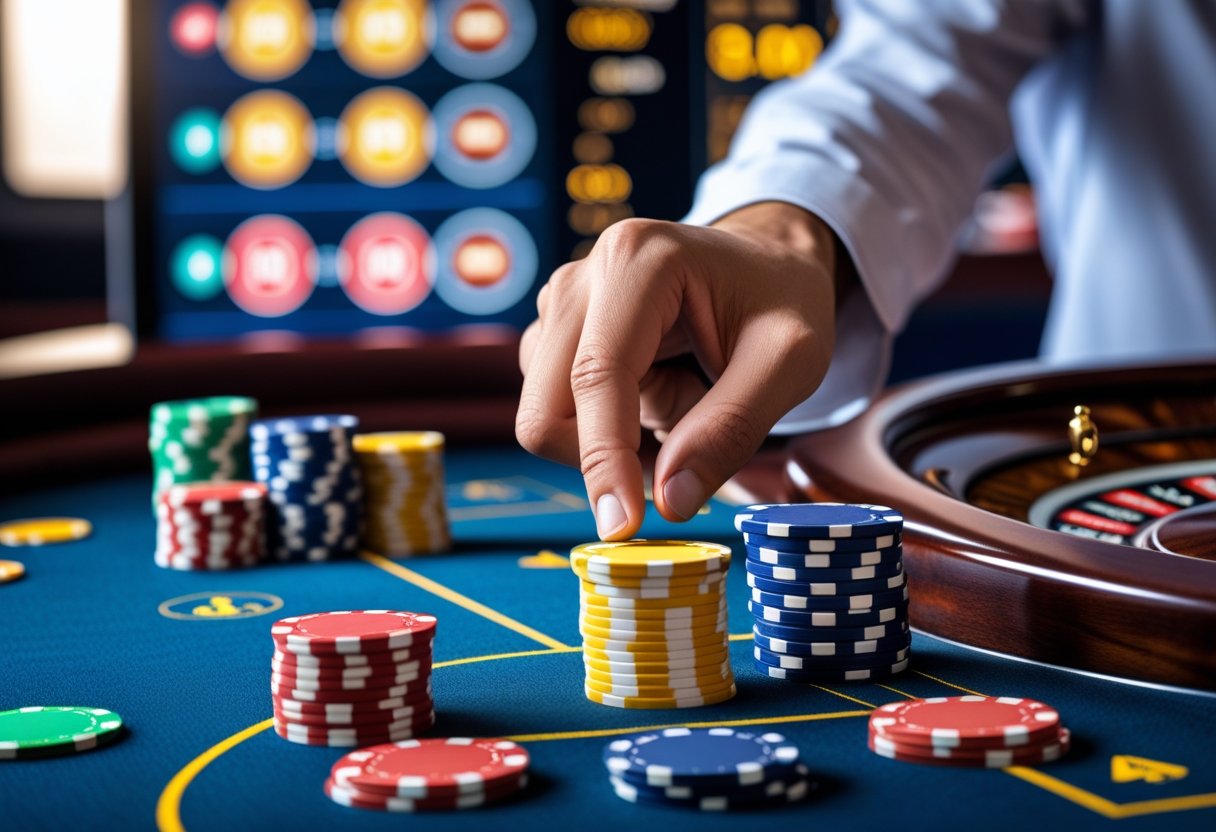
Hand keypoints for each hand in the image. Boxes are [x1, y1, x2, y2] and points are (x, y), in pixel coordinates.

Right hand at [516, 202, 836, 539]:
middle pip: (546, 411)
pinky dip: (612, 425)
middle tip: (693, 423)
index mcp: (636, 261)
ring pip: (551, 418)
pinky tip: (659, 389)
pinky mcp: (552, 333)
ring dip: (621, 434)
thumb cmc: (783, 304)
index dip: (604, 459)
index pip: (596, 377)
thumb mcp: (790, 362)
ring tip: (686, 393)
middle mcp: (579, 278)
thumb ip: (732, 429)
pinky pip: (560, 412)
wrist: (767, 264)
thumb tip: (669, 502)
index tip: (622, 526)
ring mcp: (557, 306)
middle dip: (616, 447)